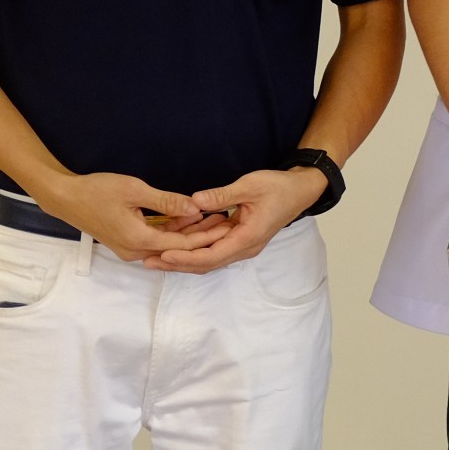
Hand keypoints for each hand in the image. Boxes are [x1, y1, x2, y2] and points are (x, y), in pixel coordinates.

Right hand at [36, 172, 231, 261]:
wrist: (65, 198)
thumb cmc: (97, 190)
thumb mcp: (135, 190)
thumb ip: (167, 202)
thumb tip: (195, 209)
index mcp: (139, 240)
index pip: (182, 244)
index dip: (207, 235)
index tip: (229, 225)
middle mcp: (135, 251)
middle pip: (177, 248)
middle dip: (203, 235)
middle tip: (228, 221)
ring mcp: (130, 249)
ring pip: (167, 244)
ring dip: (189, 233)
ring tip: (216, 218)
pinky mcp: (127, 242)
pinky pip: (156, 240)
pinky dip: (173, 231)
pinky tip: (190, 219)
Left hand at [144, 166, 327, 273]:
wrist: (300, 190)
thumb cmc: (278, 187)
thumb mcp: (250, 185)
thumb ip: (221, 195)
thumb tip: (194, 201)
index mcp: (248, 238)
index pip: (211, 256)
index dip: (185, 257)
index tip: (162, 253)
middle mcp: (244, 248)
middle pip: (205, 264)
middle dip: (176, 264)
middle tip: (147, 261)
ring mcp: (242, 245)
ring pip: (208, 259)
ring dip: (183, 258)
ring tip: (155, 255)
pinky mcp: (240, 239)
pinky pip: (214, 249)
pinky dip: (195, 248)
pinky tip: (177, 241)